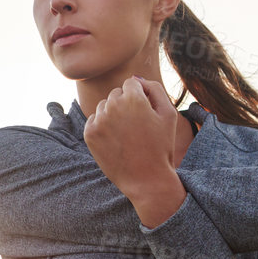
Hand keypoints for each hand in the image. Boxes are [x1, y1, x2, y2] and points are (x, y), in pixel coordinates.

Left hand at [83, 76, 184, 202]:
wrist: (146, 179)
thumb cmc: (161, 146)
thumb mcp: (168, 114)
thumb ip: (155, 89)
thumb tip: (136, 79)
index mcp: (133, 98)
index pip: (132, 83)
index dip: (141, 98)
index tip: (146, 114)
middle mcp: (113, 106)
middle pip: (117, 93)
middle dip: (126, 104)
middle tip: (137, 127)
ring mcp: (99, 120)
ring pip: (104, 106)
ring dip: (113, 114)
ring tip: (127, 134)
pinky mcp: (89, 133)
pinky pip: (94, 119)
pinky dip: (103, 126)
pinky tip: (115, 140)